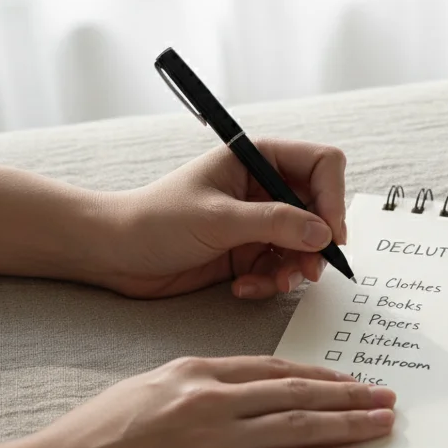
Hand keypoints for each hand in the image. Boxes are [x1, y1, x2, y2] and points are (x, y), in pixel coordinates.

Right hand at [19, 356, 394, 447]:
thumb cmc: (91, 437)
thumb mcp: (145, 388)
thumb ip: (195, 385)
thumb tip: (237, 391)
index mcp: (195, 372)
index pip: (274, 369)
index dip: (320, 376)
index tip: (350, 380)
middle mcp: (212, 400)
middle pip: (298, 394)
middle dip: (349, 396)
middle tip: (386, 396)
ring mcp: (214, 442)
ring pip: (299, 427)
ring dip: (349, 425)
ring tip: (383, 423)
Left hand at [92, 138, 347, 298]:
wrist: (115, 254)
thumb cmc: (155, 220)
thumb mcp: (218, 219)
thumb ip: (274, 223)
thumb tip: (323, 234)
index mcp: (257, 159)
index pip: (320, 165)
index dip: (332, 198)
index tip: (330, 234)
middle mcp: (264, 188)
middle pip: (319, 210)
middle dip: (316, 243)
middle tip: (308, 270)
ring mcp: (259, 221)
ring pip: (305, 244)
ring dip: (295, 268)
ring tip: (274, 284)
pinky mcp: (250, 252)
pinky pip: (281, 268)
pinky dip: (270, 282)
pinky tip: (244, 287)